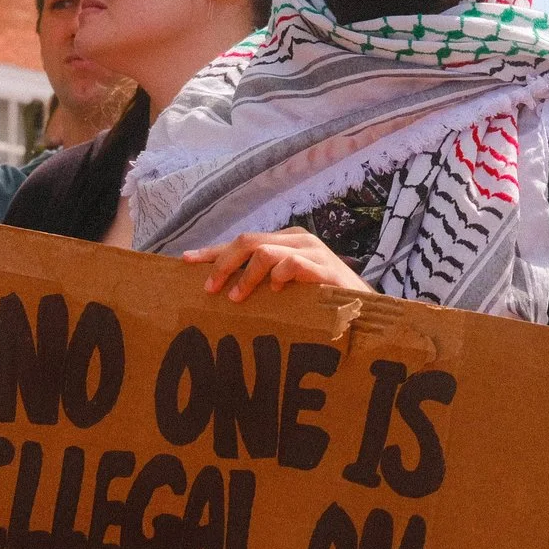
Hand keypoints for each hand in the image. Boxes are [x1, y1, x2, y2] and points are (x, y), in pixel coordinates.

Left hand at [182, 229, 373, 300]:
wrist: (364, 308)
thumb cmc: (321, 300)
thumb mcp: (286, 287)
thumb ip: (261, 283)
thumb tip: (222, 291)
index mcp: (284, 242)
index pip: (241, 242)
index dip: (212, 252)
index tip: (185, 261)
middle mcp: (296, 240)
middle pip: (247, 240)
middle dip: (222, 263)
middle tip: (210, 289)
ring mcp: (312, 251)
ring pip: (264, 251)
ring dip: (245, 276)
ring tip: (236, 298)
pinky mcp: (324, 267)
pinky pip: (292, 264)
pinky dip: (277, 276)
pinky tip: (274, 291)